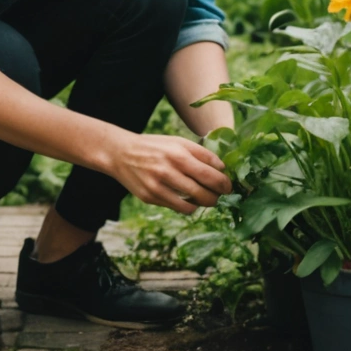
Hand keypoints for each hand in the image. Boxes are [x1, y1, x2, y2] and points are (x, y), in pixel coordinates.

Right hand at [109, 133, 231, 214]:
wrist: (121, 153)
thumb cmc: (155, 147)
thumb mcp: (177, 142)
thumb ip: (201, 153)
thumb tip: (222, 168)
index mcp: (178, 154)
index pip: (209, 174)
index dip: (223, 183)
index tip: (229, 186)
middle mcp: (168, 171)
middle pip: (203, 192)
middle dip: (217, 196)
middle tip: (221, 194)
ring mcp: (158, 186)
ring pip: (192, 204)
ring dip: (205, 203)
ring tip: (207, 198)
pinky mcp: (151, 198)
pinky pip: (178, 208)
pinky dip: (189, 206)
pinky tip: (190, 200)